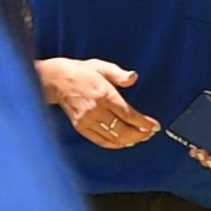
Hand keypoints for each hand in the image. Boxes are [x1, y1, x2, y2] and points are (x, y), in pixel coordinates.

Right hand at [38, 57, 152, 149]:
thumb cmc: (81, 72)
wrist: (56, 80)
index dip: (143, 123)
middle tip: (150, 133)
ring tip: (141, 138)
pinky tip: (124, 142)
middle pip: (123, 130)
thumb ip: (119, 74)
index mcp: (103, 94)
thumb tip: (133, 77)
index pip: (128, 114)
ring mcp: (87, 121)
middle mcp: (95, 110)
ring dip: (130, 141)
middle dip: (140, 134)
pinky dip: (115, 144)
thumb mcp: (101, 66)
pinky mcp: (81, 127)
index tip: (154, 126)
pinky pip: (101, 141)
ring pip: (113, 138)